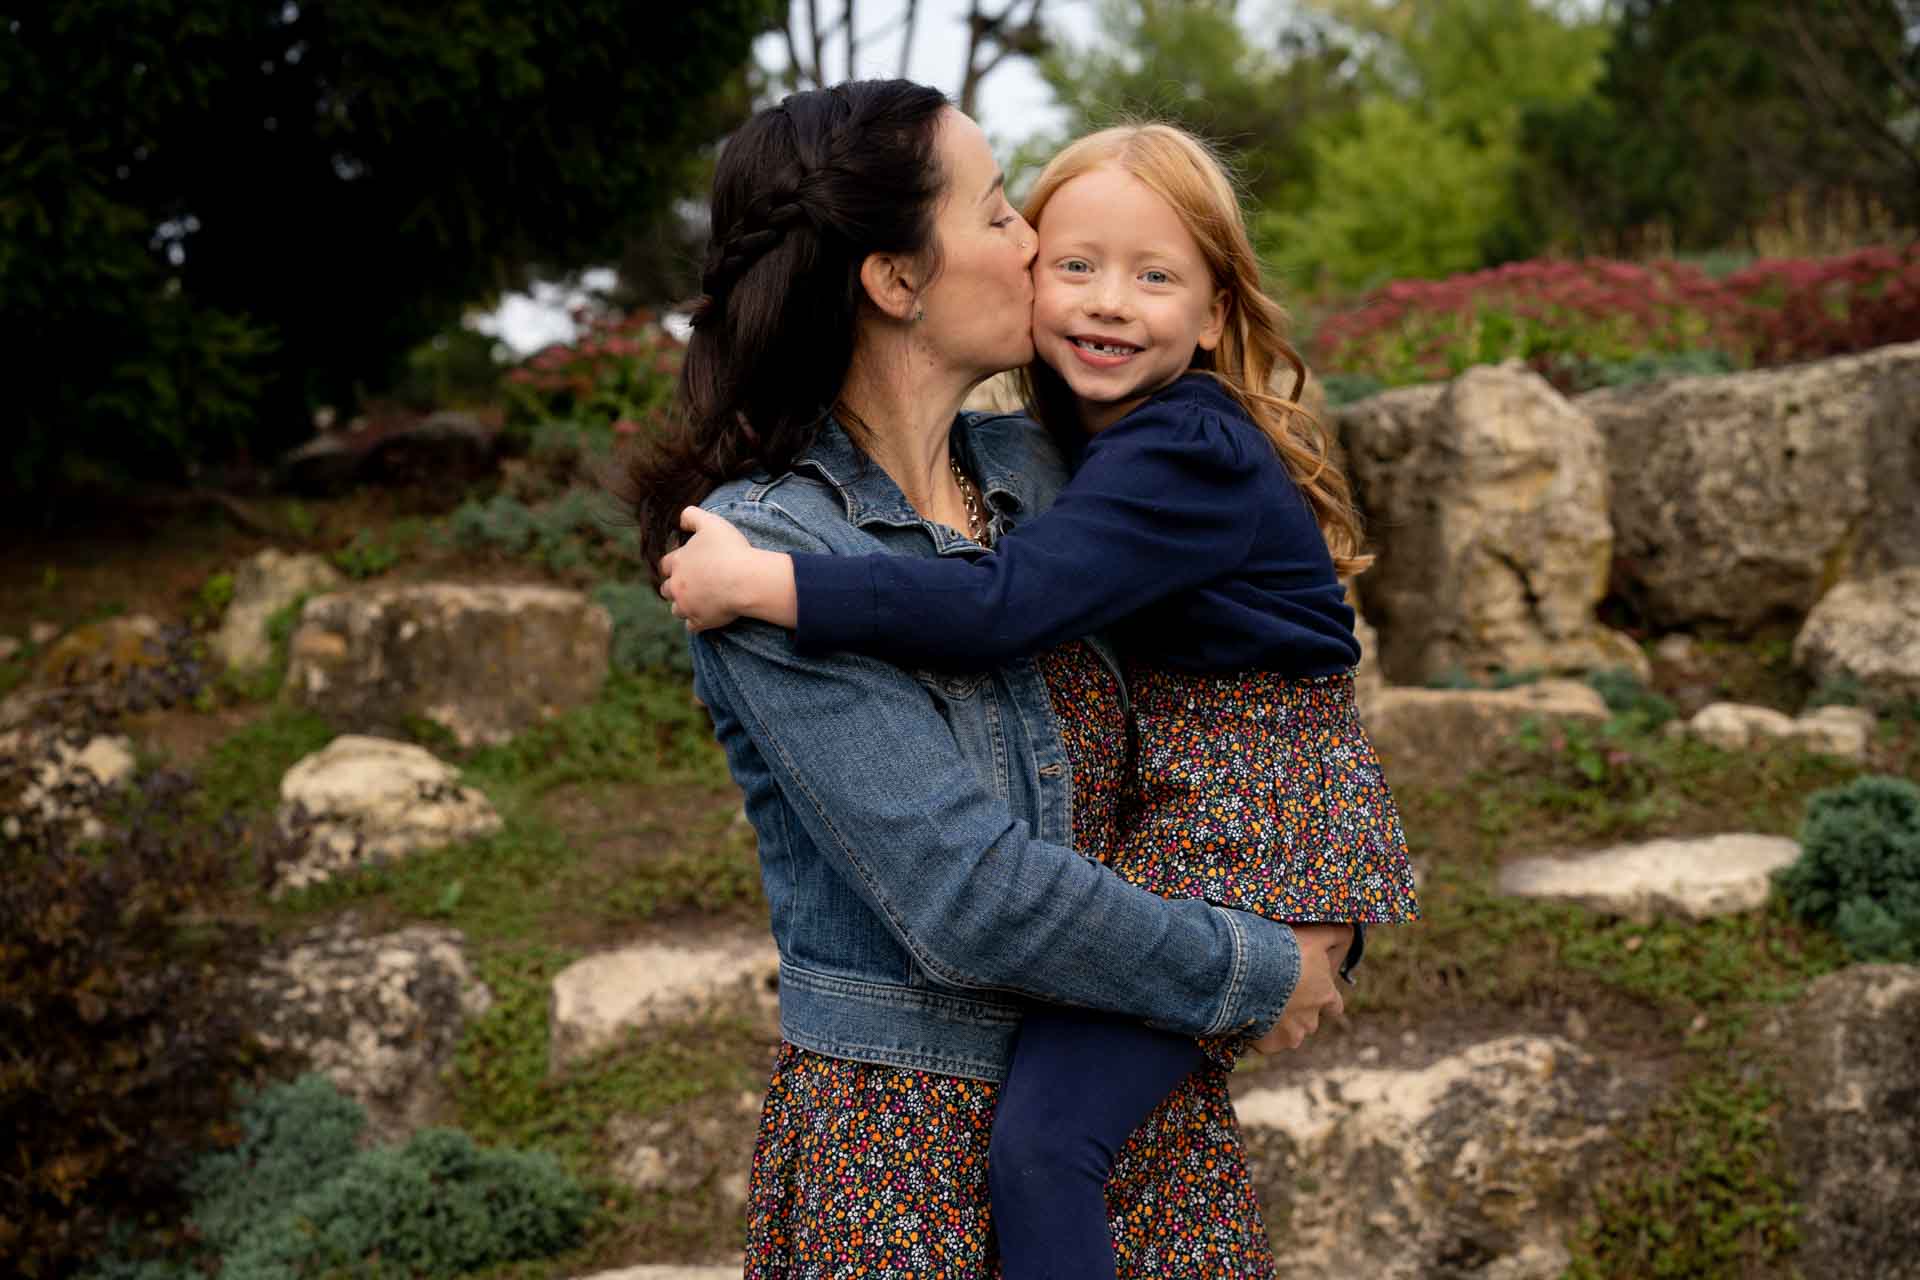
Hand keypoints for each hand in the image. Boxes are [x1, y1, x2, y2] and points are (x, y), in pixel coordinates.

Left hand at [659, 507, 793, 630]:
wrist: (745, 580)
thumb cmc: (730, 550)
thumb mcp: (711, 523)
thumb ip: (692, 515)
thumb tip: (681, 518)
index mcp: (678, 562)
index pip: (665, 565)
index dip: (674, 565)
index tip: (685, 565)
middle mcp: (677, 586)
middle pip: (667, 589)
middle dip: (675, 587)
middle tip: (690, 585)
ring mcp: (687, 605)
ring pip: (677, 609)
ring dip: (684, 606)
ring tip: (698, 602)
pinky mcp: (700, 621)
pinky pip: (692, 626)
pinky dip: (697, 623)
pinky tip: (706, 617)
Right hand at [1251, 923, 1350, 1053]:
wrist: (1247, 971)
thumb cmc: (1283, 951)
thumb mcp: (1314, 935)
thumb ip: (1335, 934)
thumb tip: (1350, 929)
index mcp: (1324, 996)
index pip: (1334, 1005)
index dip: (1324, 998)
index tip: (1311, 989)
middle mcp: (1311, 1021)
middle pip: (1309, 1022)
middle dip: (1298, 1013)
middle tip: (1278, 995)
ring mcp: (1289, 1036)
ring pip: (1288, 1034)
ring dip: (1277, 1024)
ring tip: (1258, 1003)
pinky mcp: (1268, 1045)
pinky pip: (1263, 1042)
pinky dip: (1257, 1032)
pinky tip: (1246, 1014)